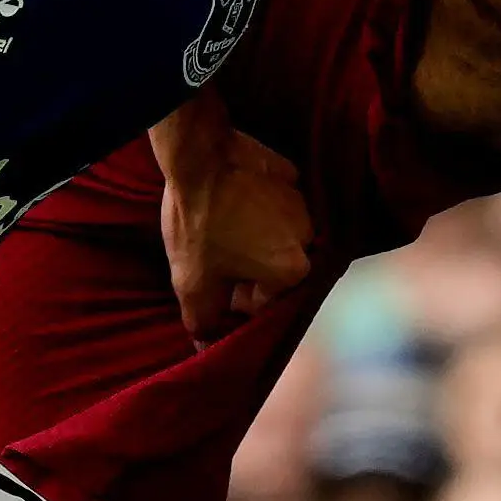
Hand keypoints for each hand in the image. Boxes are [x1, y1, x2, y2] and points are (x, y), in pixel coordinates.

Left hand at [154, 97, 312, 341]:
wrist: (199, 157)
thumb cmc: (199, 223)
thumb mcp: (192, 281)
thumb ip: (203, 320)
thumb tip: (206, 344)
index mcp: (292, 271)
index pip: (263, 302)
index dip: (232, 297)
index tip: (213, 279)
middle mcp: (308, 238)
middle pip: (274, 267)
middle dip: (246, 266)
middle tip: (216, 252)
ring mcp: (303, 201)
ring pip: (277, 233)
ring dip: (254, 235)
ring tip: (223, 224)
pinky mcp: (291, 173)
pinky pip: (276, 199)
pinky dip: (258, 203)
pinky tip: (232, 199)